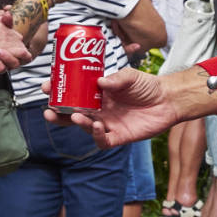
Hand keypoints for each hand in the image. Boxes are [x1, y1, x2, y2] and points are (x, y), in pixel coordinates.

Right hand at [59, 65, 188, 145]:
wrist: (169, 99)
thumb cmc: (148, 86)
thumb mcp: (130, 76)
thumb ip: (116, 78)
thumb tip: (99, 82)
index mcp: (96, 94)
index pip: (71, 94)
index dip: (58, 91)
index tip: (47, 86)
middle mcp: (99, 110)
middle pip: (72, 114)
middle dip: (58, 113)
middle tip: (49, 110)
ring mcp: (108, 124)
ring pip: (85, 128)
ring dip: (77, 123)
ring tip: (76, 116)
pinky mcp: (119, 136)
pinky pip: (103, 141)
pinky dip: (97, 136)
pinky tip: (98, 127)